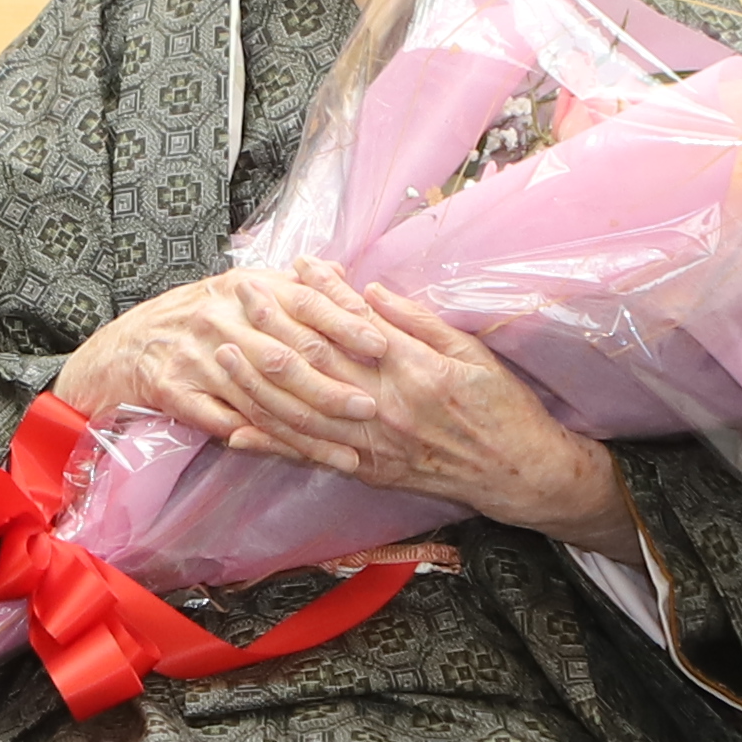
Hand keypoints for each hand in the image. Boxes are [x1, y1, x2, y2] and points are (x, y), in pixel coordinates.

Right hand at [59, 269, 385, 452]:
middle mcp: (222, 320)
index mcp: (244, 289)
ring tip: (346, 451)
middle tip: (372, 407)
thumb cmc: (196, 316)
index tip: (381, 344)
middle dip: (332, 385)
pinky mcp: (178, 393)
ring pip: (261, 397)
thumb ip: (293, 286)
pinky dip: (263, 444)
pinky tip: (295, 459)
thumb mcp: (240, 287)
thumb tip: (347, 275)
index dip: (344, 323)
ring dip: (308, 428)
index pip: (303, 302)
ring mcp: (198, 358)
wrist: (124, 347)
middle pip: (286, 356)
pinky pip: (227, 424)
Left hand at [204, 269, 640, 554]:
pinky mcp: (367, 471)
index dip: (317, 293)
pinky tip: (235, 431)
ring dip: (256, 383)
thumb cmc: (502, 407)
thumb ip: (418, 322)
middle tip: (241, 296)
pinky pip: (310, 458)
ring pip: (300, 412)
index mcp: (412, 369)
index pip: (352, 323)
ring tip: (223, 354)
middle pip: (315, 362)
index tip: (291, 267)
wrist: (518, 474)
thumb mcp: (471, 352)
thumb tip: (373, 290)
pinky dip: (271, 445)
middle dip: (272, 326)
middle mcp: (384, 407)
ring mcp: (372, 444)